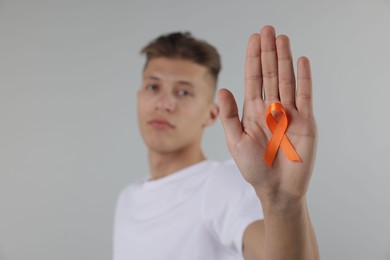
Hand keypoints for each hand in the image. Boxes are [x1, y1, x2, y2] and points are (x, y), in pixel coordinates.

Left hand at [218, 26, 317, 200]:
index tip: (253, 39)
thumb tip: (223, 89)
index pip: (253, 79)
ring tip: (281, 38)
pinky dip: (303, 78)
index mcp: (253, 111)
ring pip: (286, 80)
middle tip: (267, 29)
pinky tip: (301, 61)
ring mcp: (289, 113)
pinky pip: (304, 96)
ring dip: (284, 59)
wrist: (276, 188)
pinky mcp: (305, 121)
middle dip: (268, 52)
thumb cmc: (254, 168)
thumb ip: (230, 115)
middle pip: (270, 74)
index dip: (253, 59)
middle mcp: (271, 107)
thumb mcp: (236, 141)